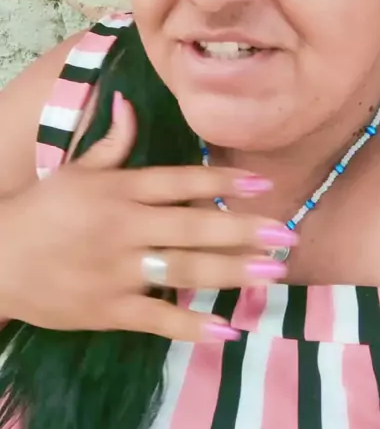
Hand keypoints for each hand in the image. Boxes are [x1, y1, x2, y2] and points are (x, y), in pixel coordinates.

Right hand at [0, 94, 294, 340]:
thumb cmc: (44, 209)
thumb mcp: (76, 168)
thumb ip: (113, 140)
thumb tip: (130, 100)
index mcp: (119, 189)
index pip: (179, 180)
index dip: (222, 180)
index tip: (263, 183)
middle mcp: (124, 226)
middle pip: (192, 226)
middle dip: (242, 230)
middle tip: (286, 236)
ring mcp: (117, 270)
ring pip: (183, 269)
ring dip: (231, 272)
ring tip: (272, 274)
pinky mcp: (109, 309)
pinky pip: (156, 317)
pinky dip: (191, 325)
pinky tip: (226, 328)